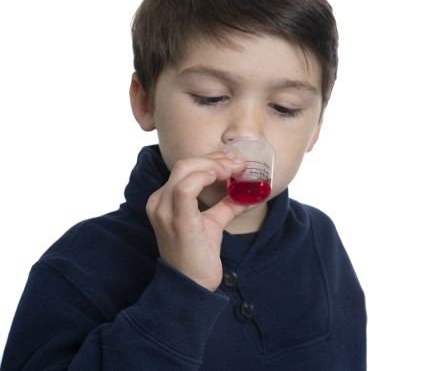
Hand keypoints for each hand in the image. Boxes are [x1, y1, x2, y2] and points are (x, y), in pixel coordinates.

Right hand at [146, 153, 246, 290]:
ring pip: (185, 170)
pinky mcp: (177, 221)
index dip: (212, 160)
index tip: (235, 162)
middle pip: (185, 164)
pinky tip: (223, 179)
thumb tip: (246, 192)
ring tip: (235, 170)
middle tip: (239, 164)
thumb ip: (226, 205)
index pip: (185, 168)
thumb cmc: (198, 255)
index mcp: (164, 200)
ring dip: (214, 165)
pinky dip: (206, 177)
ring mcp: (165, 211)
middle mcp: (159, 202)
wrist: (192, 285)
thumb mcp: (213, 222)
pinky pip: (186, 188)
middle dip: (216, 159)